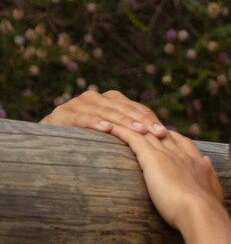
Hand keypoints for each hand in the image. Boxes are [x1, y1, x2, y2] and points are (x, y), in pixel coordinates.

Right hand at [41, 89, 167, 137]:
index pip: (135, 108)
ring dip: (123, 121)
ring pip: (105, 112)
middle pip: (123, 108)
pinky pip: (81, 118)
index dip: (150, 119)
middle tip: (157, 133)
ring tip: (138, 132)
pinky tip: (106, 128)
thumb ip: (134, 132)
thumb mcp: (115, 136)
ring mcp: (77, 104)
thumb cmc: (92, 144)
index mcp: (110, 101)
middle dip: (142, 121)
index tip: (165, 133)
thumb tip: (166, 139)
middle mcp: (94, 98)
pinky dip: (94, 122)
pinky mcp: (61, 114)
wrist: (51, 145)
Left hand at [108, 123, 230, 243]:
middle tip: (133, 119)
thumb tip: (208, 161)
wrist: (202, 213)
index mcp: (197, 163)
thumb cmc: (208, 211)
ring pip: (145, 131)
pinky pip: (132, 138)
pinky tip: (107, 125)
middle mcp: (182, 153)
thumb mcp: (214, 190)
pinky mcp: (152, 158)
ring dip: (129, 123)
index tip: (163, 133)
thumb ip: (211, 175)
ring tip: (112, 115)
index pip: (182, 143)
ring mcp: (167, 154)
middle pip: (162, 132)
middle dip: (148, 124)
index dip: (171, 136)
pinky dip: (119, 130)